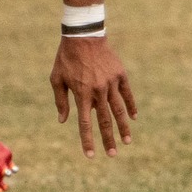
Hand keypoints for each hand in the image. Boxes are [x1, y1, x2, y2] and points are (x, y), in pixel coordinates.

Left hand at [50, 35, 136, 157]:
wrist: (83, 36)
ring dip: (123, 128)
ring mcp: (111, 83)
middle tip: (113, 154)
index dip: (87, 140)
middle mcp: (98, 91)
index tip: (90, 155)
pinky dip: (131, 106)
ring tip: (127, 141)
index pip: (84, 123)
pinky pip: (127, 94)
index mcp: (81, 94)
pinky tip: (134, 118)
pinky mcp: (120, 75)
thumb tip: (63, 121)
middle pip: (105, 121)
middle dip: (108, 139)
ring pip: (119, 110)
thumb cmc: (66, 58)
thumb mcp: (57, 79)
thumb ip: (61, 101)